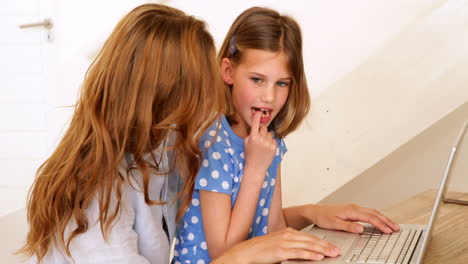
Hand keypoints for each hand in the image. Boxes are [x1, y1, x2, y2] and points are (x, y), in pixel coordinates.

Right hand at [211, 228, 341, 263]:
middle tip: (338, 250)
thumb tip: (304, 252)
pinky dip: (310, 254)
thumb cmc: (259, 251)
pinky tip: (318, 257)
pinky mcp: (280, 251)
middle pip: (311, 240)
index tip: (333, 246)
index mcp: (287, 232)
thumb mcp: (277, 245)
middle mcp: (287, 235)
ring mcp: (284, 242)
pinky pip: (298, 253)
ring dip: (322, 250)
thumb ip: (291, 246)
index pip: (309, 236)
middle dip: (327, 245)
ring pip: (308, 245)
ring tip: (333, 254)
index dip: (323, 241)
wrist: (244, 253)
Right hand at [244, 111, 276, 179]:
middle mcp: (261, 139)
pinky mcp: (274, 147)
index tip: (260, 111)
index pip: (255, 123)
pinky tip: (266, 148)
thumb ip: (251, 134)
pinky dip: (270, 142)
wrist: (256, 167)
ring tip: (262, 145)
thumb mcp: (246, 143)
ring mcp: (268, 143)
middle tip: (258, 139)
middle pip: (263, 128)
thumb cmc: (249, 155)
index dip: (257, 116)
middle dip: (261, 131)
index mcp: (253, 137)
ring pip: (269, 133)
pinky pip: (273, 139)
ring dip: (266, 137)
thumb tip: (257, 127)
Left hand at [306, 204, 399, 233]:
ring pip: (373, 212)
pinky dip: (377, 217)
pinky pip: (369, 212)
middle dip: (386, 221)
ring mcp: (354, 208)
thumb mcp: (334, 223)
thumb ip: (348, 226)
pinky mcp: (353, 210)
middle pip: (375, 213)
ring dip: (383, 218)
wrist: (315, 211)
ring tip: (392, 225)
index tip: (388, 231)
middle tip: (396, 228)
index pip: (370, 217)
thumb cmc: (323, 217)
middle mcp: (354, 207)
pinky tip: (380, 221)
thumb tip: (360, 228)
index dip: (380, 224)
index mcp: (351, 210)